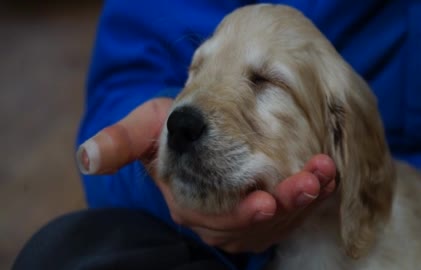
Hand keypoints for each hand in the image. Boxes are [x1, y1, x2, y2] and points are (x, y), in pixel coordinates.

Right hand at [77, 98, 336, 252]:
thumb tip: (86, 156)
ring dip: (306, 199)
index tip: (266, 201)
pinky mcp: (270, 206)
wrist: (199, 131)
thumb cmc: (174, 131)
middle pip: (257, 224)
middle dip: (286, 206)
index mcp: (191, 204)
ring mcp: (247, 215)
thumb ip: (120, 142)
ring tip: (325, 173)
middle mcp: (220, 217)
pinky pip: (294, 209)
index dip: (241, 215)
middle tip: (310, 183)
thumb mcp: (146, 128)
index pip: (217, 220)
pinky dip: (313, 193)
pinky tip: (327, 174)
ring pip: (281, 220)